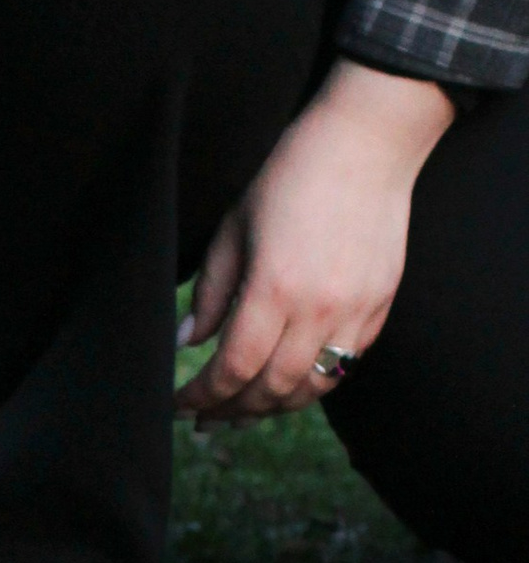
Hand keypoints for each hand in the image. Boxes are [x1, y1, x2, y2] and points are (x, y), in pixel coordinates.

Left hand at [177, 60, 452, 423]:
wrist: (366, 144)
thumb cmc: (289, 177)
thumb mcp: (234, 228)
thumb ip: (212, 291)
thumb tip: (189, 341)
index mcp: (275, 289)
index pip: (233, 369)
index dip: (202, 396)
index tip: (180, 405)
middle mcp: (320, 309)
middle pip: (272, 388)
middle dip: (233, 410)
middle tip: (206, 419)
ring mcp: (357, 311)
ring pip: (313, 386)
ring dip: (274, 405)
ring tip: (243, 411)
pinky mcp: (381, 306)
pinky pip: (346, 364)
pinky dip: (314, 382)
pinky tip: (288, 382)